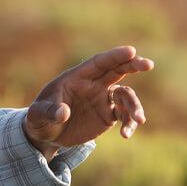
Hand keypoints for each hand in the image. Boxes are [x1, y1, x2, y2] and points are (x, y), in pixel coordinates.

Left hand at [23, 46, 153, 158]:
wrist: (46, 134)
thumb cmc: (39, 118)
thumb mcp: (38, 115)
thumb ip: (50, 112)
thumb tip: (62, 113)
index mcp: (77, 77)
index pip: (98, 63)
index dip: (114, 56)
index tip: (131, 51)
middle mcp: (93, 85)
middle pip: (117, 70)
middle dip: (133, 65)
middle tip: (148, 64)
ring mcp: (102, 100)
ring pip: (125, 96)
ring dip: (135, 106)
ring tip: (139, 120)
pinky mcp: (108, 116)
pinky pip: (124, 116)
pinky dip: (129, 124)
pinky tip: (125, 135)